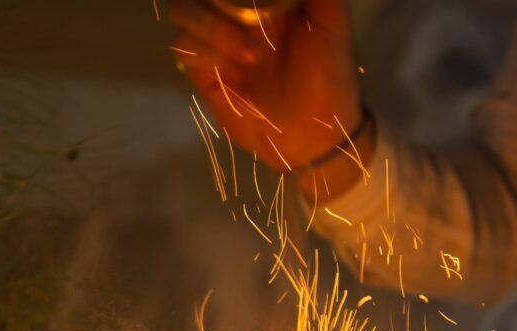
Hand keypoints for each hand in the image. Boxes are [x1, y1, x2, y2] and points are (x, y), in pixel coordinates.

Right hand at [170, 0, 367, 190]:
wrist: (315, 131)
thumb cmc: (329, 75)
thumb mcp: (332, 20)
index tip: (258, 6)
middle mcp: (234, 13)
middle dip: (222, 2)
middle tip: (254, 22)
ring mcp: (216, 42)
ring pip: (184, 11)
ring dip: (212, 26)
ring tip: (251, 55)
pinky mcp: (204, 74)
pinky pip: (185, 48)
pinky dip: (206, 52)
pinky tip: (234, 68)